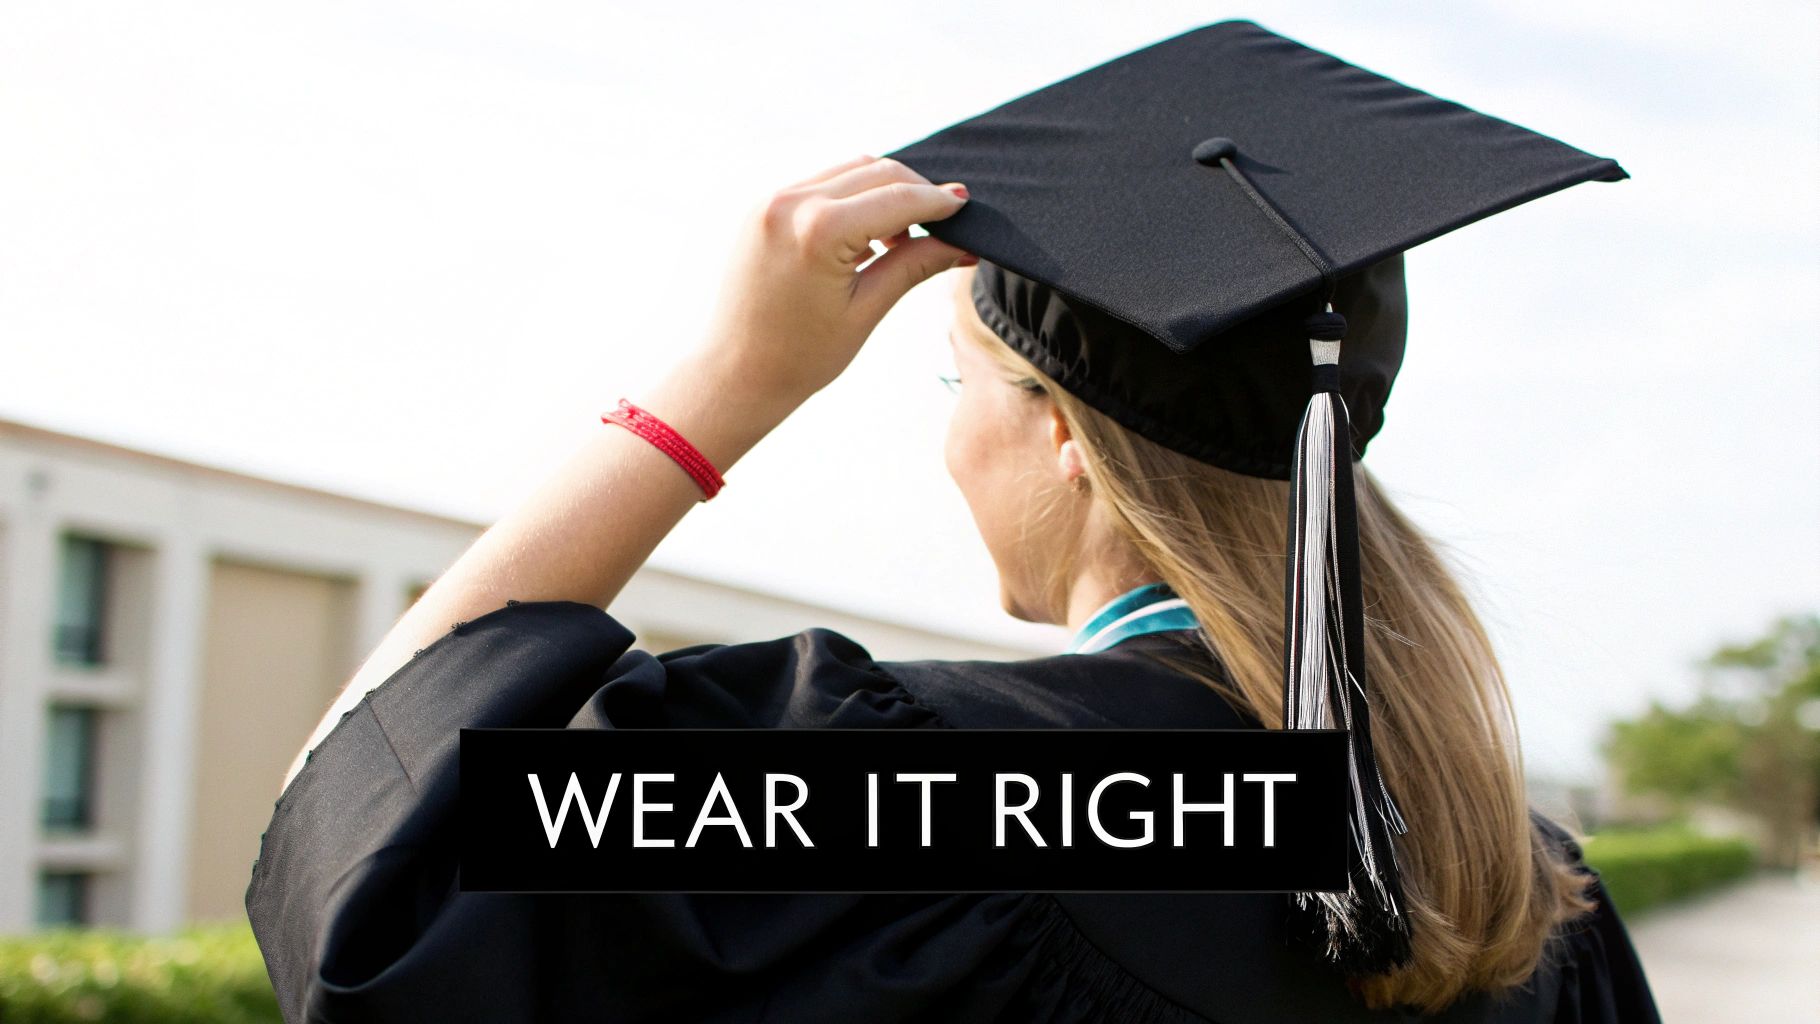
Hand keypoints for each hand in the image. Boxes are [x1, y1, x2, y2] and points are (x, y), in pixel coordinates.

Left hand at [698, 154, 973, 403]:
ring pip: (851, 171)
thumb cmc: (800, 357)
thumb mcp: (866, 310)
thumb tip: (960, 243)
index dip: (939, 203)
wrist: (735, 374)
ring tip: (904, 238)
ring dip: (886, 191)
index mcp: (818, 230)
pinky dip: (855, 197)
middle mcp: (791, 203)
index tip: (967, 209)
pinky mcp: (764, 207)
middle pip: (877, 172)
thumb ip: (914, 265)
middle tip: (944, 224)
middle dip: (917, 192)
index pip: (898, 199)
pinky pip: (823, 184)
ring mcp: (772, 200)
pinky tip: (870, 235)